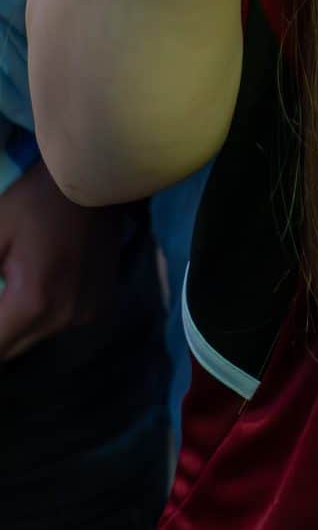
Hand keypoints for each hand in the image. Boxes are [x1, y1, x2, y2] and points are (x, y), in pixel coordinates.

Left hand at [0, 156, 124, 359]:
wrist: (94, 179)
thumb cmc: (35, 201)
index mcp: (32, 302)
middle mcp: (62, 318)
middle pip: (9, 350)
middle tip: (1, 283)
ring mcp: (84, 314)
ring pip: (31, 339)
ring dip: (13, 324)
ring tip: (13, 283)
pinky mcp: (97, 306)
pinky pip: (54, 325)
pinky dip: (38, 315)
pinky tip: (36, 283)